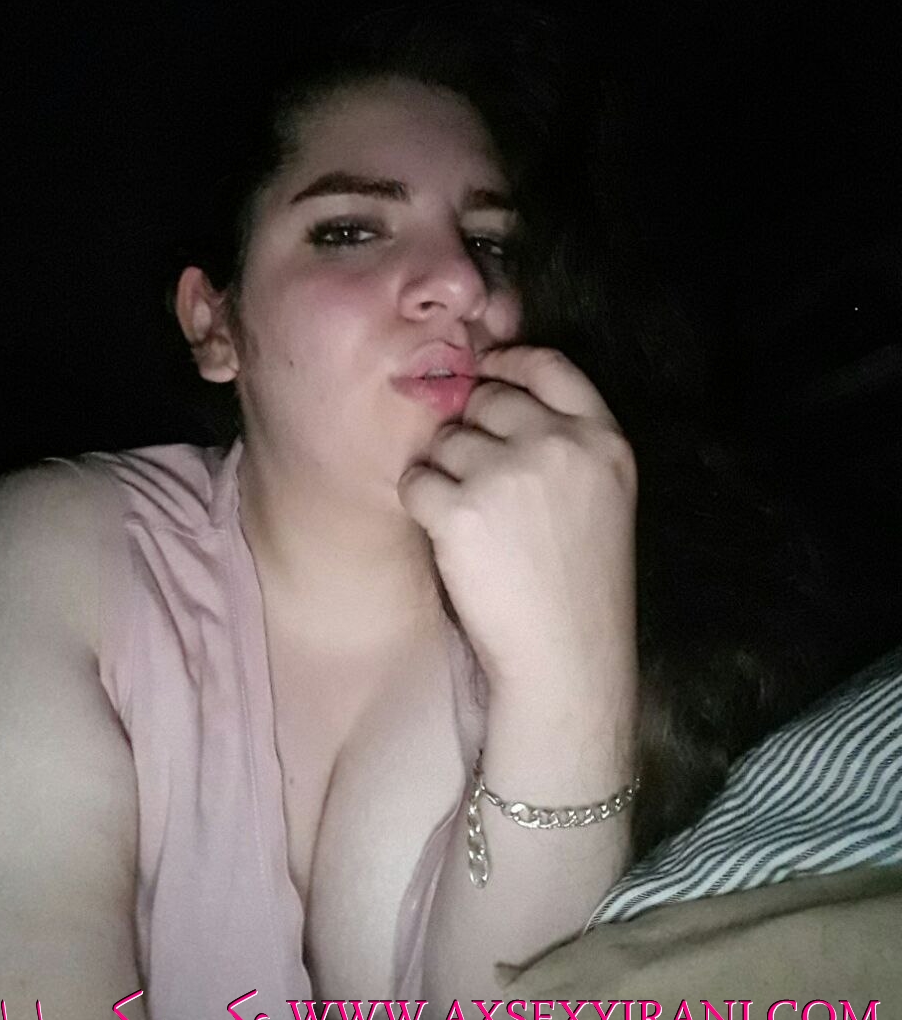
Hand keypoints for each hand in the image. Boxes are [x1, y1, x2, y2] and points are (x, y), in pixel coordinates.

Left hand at [398, 346, 637, 695]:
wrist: (567, 658)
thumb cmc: (581, 584)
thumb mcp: (603, 497)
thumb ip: (567, 442)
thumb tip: (498, 391)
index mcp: (603, 440)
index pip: (550, 365)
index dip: (510, 361)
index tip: (488, 368)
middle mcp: (558, 445)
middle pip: (486, 399)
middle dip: (471, 430)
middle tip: (478, 480)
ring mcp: (507, 474)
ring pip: (445, 440)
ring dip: (445, 471)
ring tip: (473, 522)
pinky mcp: (460, 510)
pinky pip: (416, 480)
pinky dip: (422, 505)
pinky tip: (449, 537)